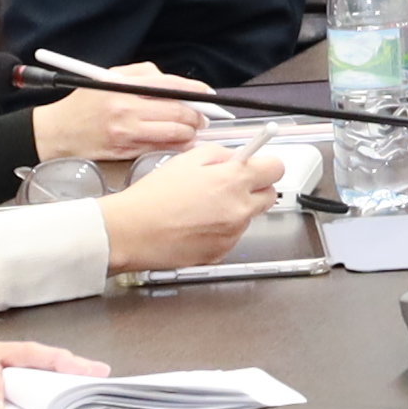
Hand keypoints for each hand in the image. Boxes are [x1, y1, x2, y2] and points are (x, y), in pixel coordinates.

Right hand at [36, 63, 212, 161]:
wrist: (55, 133)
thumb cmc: (82, 105)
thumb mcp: (107, 79)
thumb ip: (140, 75)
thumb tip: (173, 81)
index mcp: (122, 87)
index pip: (170, 85)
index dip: (195, 90)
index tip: (207, 94)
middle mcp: (125, 109)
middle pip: (177, 111)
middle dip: (196, 115)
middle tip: (202, 117)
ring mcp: (126, 132)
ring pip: (174, 133)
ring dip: (189, 133)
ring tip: (191, 130)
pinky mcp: (125, 151)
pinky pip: (161, 149)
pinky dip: (176, 146)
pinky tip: (179, 143)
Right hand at [93, 140, 281, 270]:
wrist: (131, 232)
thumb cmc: (153, 196)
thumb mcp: (186, 159)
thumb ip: (219, 155)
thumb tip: (236, 158)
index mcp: (233, 181)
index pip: (276, 168)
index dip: (265, 165)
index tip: (257, 165)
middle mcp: (239, 209)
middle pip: (269, 195)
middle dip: (255, 188)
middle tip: (230, 185)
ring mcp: (233, 234)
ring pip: (248, 217)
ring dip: (235, 210)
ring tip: (201, 207)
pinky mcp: (221, 252)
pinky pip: (231, 236)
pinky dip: (221, 229)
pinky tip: (196, 224)